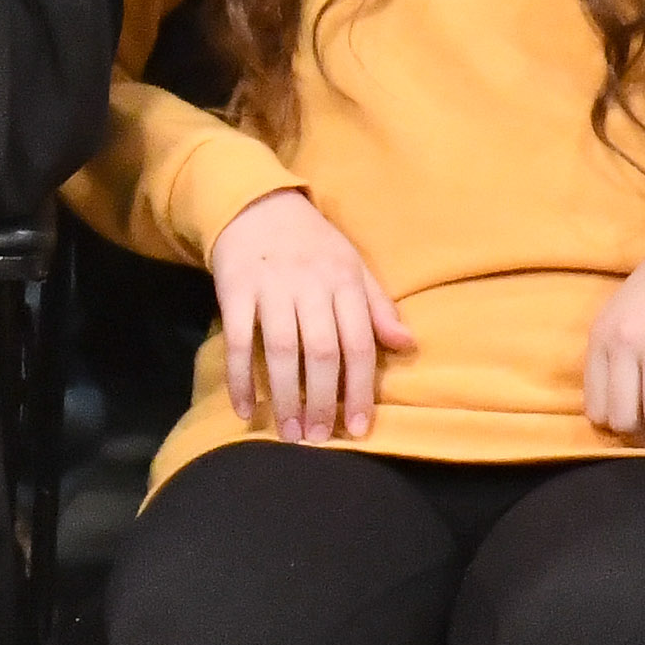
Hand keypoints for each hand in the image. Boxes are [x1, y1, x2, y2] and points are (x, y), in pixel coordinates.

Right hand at [208, 188, 415, 446]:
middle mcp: (311, 286)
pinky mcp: (236, 291)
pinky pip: (239, 341)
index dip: (359, 389)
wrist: (257, 206)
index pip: (359, 343)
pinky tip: (244, 409)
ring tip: (290, 433)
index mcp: (346, 282)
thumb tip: (408, 345)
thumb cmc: (314, 244)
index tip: (358, 428)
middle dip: (322, 400)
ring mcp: (272, 288)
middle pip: (322, 351)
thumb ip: (378, 308)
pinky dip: (240, 378)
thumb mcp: (353, 266)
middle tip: (319, 439)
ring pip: (283, 349)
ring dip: (286, 396)